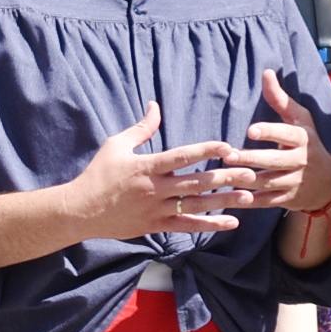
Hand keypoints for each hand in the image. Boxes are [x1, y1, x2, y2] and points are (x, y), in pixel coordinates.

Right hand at [66, 101, 248, 239]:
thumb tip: (155, 105)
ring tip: (249, 196)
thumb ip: (141, 128)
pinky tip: (231, 222)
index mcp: (146, 166)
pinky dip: (210, 225)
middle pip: (196, 182)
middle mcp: (154, 188)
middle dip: (225, 177)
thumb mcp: (115, 145)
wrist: (79, 210)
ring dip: (224, 201)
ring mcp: (155, 209)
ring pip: (196, 205)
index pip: (181, 156)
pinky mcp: (155, 226)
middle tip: (251, 172)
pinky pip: (187, 226)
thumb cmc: (97, 175)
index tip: (228, 147)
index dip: (206, 150)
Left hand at [225, 70, 330, 214]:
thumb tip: (266, 72)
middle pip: (274, 160)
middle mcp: (301, 160)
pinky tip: (231, 196)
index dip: (270, 131)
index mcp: (303, 138)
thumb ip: (280, 99)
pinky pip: (266, 200)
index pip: (286, 133)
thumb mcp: (300, 120)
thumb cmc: (306, 144)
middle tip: (228, 155)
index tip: (250, 130)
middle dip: (251, 158)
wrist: (327, 184)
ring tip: (222, 175)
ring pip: (267, 181)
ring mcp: (295, 181)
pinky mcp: (288, 199)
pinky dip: (250, 199)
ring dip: (245, 180)